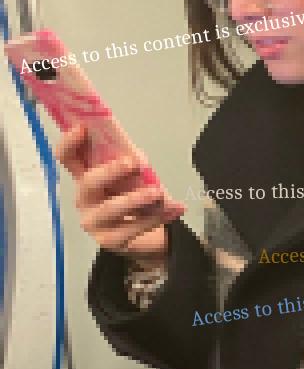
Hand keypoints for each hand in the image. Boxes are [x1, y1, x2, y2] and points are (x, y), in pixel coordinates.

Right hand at [57, 124, 184, 266]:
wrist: (150, 236)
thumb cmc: (137, 199)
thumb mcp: (134, 177)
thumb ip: (130, 162)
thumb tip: (136, 155)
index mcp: (86, 178)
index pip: (67, 158)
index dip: (70, 142)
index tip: (83, 128)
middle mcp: (85, 199)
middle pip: (88, 183)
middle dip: (110, 171)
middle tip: (133, 163)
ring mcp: (94, 222)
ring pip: (111, 209)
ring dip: (136, 199)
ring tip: (157, 193)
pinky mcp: (110, 241)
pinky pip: (132, 228)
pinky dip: (154, 217)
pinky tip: (171, 209)